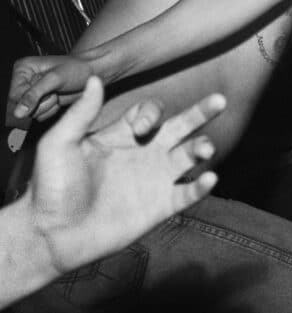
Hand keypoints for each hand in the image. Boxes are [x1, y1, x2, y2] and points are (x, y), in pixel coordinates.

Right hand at [7, 55, 93, 125]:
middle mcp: (24, 81)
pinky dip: (51, 110)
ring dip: (47, 106)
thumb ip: (34, 95)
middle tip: (55, 91)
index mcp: (23, 69)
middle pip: (20, 106)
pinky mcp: (41, 102)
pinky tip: (59, 99)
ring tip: (58, 93)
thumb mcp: (55, 79)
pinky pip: (39, 116)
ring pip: (30, 113)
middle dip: (40, 103)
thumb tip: (17, 113)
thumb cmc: (78, 69)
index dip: (29, 100)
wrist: (95, 73)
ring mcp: (32, 93)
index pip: (14, 95)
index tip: (48, 93)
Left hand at [27, 76, 224, 273]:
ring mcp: (155, 179)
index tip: (143, 126)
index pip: (151, 112)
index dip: (152, 112)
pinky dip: (201, 186)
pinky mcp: (160, 206)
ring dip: (202, 147)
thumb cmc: (51, 188)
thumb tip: (97, 78)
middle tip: (220, 101)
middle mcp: (144, 153)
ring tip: (205, 148)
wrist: (52, 234)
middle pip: (181, 126)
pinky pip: (188, 193)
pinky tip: (209, 178)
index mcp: (123, 136)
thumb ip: (81, 113)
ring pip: (190, 156)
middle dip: (201, 112)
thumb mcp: (59, 144)